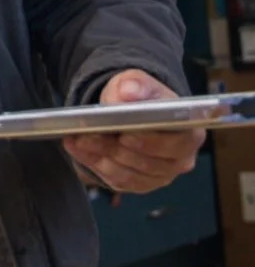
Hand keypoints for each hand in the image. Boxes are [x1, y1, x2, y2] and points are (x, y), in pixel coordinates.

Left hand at [63, 69, 204, 193]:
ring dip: (100, 155)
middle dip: (115, 148)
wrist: (132, 110)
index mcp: (189, 134)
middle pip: (148, 162)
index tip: (124, 134)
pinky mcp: (138, 183)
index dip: (149, 141)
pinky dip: (93, 163)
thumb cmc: (140, 97)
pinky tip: (77, 147)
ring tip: (78, 138)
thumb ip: (135, 85)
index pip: (176, 144)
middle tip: (89, 134)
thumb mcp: (136, 82)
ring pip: (129, 173)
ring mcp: (159, 175)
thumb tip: (129, 92)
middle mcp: (179, 160)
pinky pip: (115, 179)